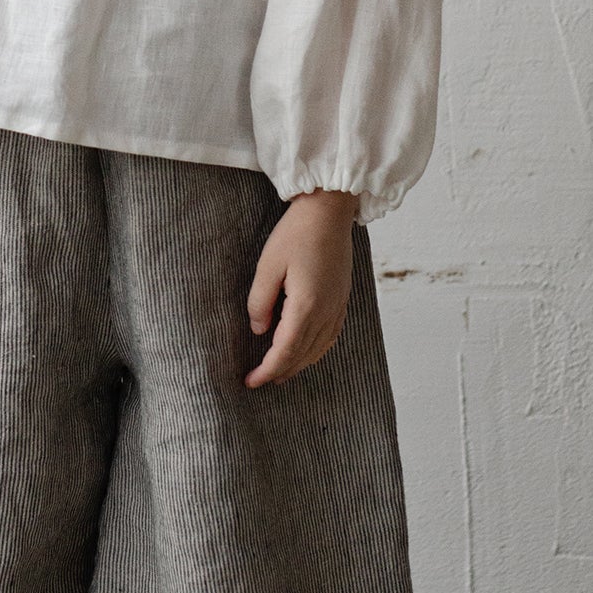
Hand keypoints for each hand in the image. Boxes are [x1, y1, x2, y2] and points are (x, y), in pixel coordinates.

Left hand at [245, 189, 359, 387]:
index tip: (250, 381)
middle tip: (258, 381)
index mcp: (306, 305)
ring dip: (298, 365)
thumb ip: (260, 301)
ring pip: (318, 349)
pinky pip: (331, 336)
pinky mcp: (342, 298)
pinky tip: (307, 352)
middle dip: (280, 371)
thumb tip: (259, 330)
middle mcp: (326, 311)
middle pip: (302, 354)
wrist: (329, 211)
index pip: (284, 351)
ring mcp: (338, 305)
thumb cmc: (296, 233)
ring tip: (280, 373)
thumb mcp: (268, 265)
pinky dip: (316, 351)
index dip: (267, 370)